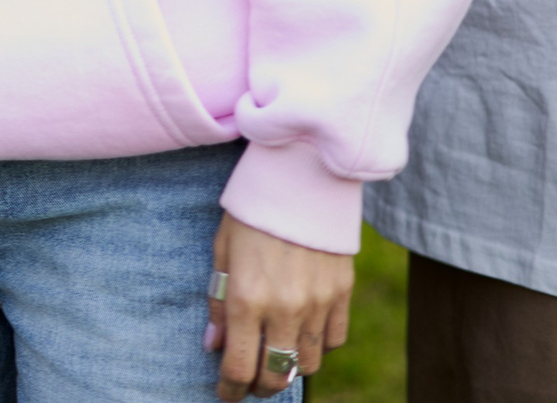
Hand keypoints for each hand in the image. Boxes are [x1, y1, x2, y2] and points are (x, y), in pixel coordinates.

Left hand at [208, 214, 350, 397]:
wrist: (302, 175)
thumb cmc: (253, 210)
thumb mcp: (222, 251)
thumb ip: (218, 302)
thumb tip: (214, 346)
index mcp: (248, 298)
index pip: (240, 368)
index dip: (230, 390)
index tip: (226, 393)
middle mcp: (286, 308)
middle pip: (276, 376)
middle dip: (260, 387)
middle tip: (249, 382)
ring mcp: (319, 303)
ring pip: (308, 364)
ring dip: (289, 367)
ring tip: (275, 354)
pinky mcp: (342, 293)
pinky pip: (334, 340)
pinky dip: (317, 345)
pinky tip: (302, 332)